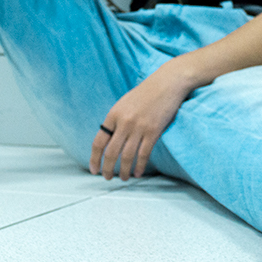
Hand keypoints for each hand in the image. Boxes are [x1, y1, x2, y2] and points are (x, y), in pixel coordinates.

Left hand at [90, 63, 195, 180]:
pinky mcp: (154, 131)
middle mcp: (124, 122)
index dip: (94, 158)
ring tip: (124, 178)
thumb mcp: (124, 104)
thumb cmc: (146, 93)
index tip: (94, 169)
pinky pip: (144, 154)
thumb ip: (116, 120)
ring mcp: (139, 127)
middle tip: (107, 178)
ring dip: (124, 170)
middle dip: (107, 168)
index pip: (99, 141)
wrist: (167, 83)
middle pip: (111, 152)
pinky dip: (140, 165)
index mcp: (113, 114)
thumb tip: (109, 141)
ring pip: (127, 156)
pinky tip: (138, 173)